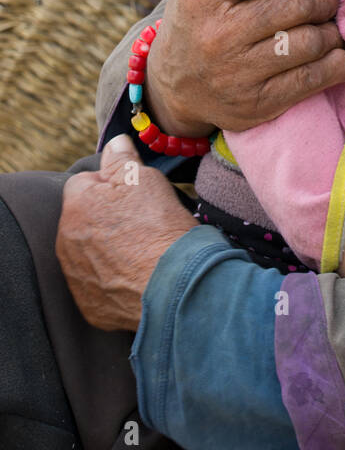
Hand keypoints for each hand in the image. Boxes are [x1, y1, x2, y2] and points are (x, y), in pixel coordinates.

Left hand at [56, 134, 196, 331]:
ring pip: (89, 253)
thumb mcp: (143, 178)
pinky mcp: (91, 307)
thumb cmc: (159, 227)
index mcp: (75, 207)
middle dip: (107, 218)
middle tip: (142, 222)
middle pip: (85, 219)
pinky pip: (99, 286)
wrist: (174, 288)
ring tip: (142, 251)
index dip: (112, 184)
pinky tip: (139, 277)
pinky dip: (114, 281)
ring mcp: (76, 279)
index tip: (135, 194)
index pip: (85, 182)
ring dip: (108, 250)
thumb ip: (122, 158)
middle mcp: (66, 244)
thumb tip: (114, 142)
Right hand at [145, 0, 344, 135]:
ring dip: (331, 29)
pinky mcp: (257, 105)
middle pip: (299, 4)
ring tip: (323, 23)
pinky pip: (315, 80)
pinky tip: (332, 52)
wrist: (174, 83)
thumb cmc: (198, 14)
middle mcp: (218, 36)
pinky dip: (337, 62)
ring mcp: (238, 75)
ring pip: (312, 42)